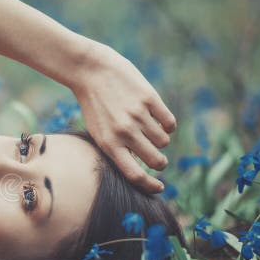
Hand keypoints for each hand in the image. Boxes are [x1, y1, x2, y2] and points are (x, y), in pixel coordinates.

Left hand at [70, 43, 176, 193]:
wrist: (91, 71)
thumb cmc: (94, 104)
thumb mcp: (98, 131)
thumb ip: (116, 148)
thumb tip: (138, 166)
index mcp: (109, 144)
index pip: (134, 175)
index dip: (150, 185)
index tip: (160, 187)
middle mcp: (124, 133)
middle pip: (156, 160)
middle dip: (159, 162)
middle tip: (158, 158)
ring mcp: (138, 116)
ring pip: (164, 141)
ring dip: (161, 140)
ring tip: (150, 132)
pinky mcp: (149, 99)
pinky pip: (169, 122)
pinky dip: (168, 125)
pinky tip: (159, 120)